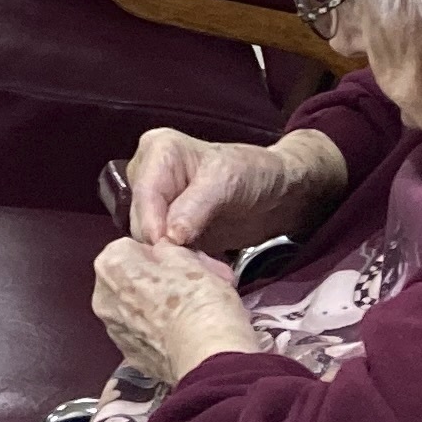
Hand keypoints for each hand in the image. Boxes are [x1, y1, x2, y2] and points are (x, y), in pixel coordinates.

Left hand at [91, 237, 265, 384]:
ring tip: (197, 313)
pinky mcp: (131, 356)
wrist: (207, 360)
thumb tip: (165, 252)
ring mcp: (115, 330)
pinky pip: (145, 334)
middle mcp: (103, 298)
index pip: (133, 247)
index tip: (183, 264)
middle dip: (162, 281)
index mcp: (111, 265)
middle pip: (134, 280)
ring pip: (140, 308)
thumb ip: (168, 250)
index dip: (162, 255)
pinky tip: (188, 334)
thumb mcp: (190, 259)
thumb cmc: (199, 305)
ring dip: (162, 307)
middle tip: (197, 286)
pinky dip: (161, 333)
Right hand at [123, 127, 346, 255]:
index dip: (153, 225)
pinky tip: (209, 270)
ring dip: (178, 259)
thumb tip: (168, 236)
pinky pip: (165, 251)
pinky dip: (185, 264)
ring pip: (150, 240)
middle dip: (167, 246)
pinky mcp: (168, 229)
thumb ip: (195, 207)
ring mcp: (157, 204)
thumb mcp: (226, 181)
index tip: (169, 252)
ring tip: (211, 270)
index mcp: (157, 150)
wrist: (279, 192)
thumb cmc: (254, 172)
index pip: (144, 194)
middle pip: (142, 220)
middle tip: (199, 268)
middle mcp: (149, 175)